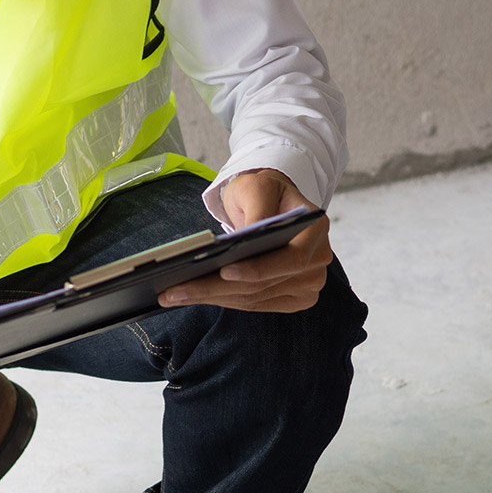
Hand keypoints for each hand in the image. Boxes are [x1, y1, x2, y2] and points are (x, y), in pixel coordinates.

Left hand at [158, 169, 331, 312]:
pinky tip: (194, 297)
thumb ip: (257, 211)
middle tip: (175, 291)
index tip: (223, 271)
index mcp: (316, 229)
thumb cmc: (262, 190)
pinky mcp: (292, 298)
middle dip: (217, 288)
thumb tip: (246, 241)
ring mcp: (308, 284)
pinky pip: (254, 305)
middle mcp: (318, 261)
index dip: (258, 269)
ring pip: (254, 299)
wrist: (270, 202)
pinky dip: (222, 301)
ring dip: (212, 298)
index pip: (290, 259)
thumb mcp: (257, 187)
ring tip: (173, 295)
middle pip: (264, 285)